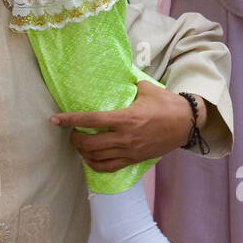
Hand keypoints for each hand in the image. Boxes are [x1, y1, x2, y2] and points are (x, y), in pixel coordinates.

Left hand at [50, 81, 205, 171]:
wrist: (187, 124)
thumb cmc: (167, 104)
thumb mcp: (146, 88)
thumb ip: (128, 84)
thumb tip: (116, 75)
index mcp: (126, 118)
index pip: (91, 120)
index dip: (70, 120)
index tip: (55, 120)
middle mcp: (125, 137)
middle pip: (89, 143)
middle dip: (74, 138)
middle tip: (71, 131)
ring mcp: (129, 151)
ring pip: (96, 158)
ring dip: (82, 152)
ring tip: (79, 144)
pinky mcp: (134, 160)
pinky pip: (109, 167)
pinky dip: (95, 164)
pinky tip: (90, 158)